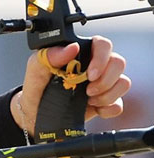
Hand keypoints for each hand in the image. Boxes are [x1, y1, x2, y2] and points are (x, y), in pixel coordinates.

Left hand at [11, 36, 130, 136]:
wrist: (34, 112)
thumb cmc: (36, 85)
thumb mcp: (36, 68)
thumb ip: (50, 55)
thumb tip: (72, 47)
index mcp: (80, 52)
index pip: (103, 45)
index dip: (102, 58)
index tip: (90, 74)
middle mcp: (95, 65)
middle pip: (118, 63)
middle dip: (106, 79)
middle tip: (88, 90)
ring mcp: (102, 83)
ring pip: (123, 82)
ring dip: (107, 94)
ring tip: (87, 100)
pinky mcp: (105, 102)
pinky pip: (119, 104)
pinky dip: (108, 108)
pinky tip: (93, 108)